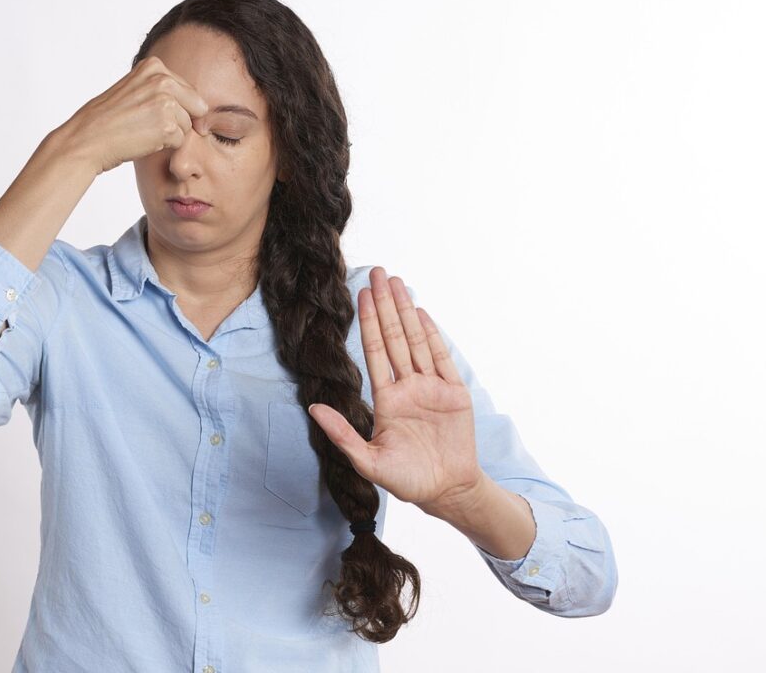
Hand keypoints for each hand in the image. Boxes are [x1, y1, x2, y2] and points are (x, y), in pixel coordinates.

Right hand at [59, 56, 209, 173]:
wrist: (87, 139)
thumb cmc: (106, 119)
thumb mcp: (133, 89)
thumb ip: (159, 88)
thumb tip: (197, 102)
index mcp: (154, 66)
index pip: (188, 90)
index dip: (182, 108)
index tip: (159, 117)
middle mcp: (162, 79)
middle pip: (195, 106)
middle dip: (182, 121)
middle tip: (152, 128)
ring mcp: (165, 102)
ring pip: (188, 125)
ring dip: (170, 134)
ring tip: (142, 132)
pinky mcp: (167, 126)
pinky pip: (180, 141)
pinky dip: (165, 146)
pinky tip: (143, 141)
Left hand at [307, 267, 484, 512]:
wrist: (447, 491)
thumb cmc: (407, 481)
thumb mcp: (368, 461)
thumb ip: (342, 434)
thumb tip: (312, 409)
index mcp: (387, 400)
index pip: (374, 352)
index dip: (368, 323)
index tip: (360, 295)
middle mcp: (407, 387)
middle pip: (394, 337)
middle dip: (385, 305)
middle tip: (377, 273)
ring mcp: (431, 387)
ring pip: (415, 341)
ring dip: (406, 311)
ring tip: (397, 282)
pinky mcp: (454, 392)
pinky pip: (441, 358)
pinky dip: (431, 334)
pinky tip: (420, 312)